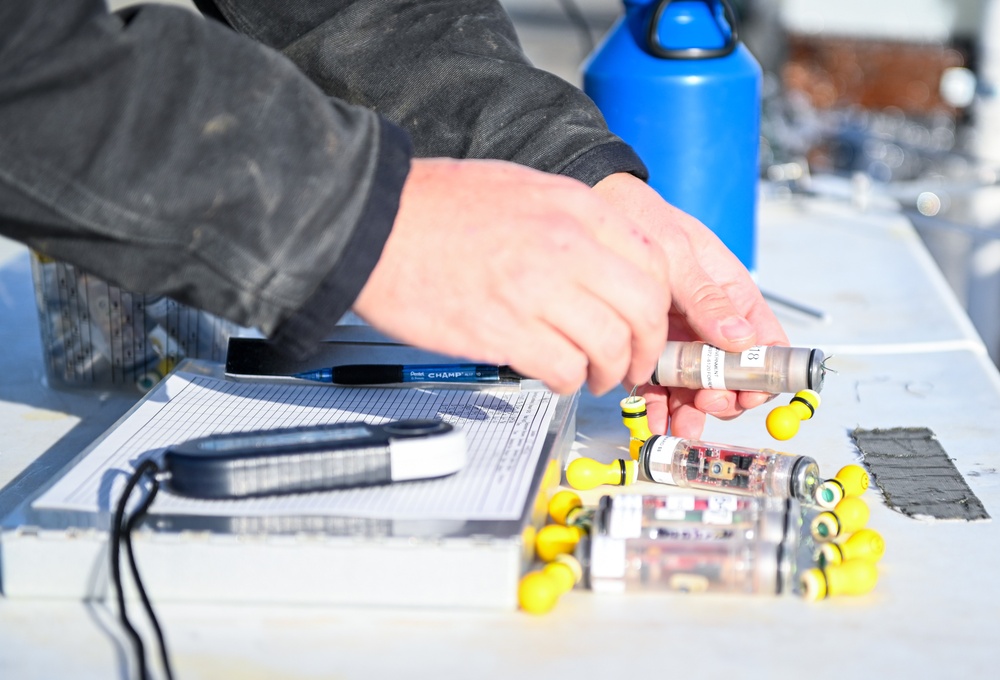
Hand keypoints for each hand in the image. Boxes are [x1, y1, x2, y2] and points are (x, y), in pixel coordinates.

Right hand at [352, 159, 671, 394]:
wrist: (374, 220)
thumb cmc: (436, 205)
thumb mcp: (523, 187)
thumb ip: (573, 221)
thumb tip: (606, 259)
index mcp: (574, 206)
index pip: (654, 261)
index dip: (660, 305)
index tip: (650, 324)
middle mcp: (565, 244)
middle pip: (643, 308)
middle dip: (644, 347)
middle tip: (632, 362)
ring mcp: (536, 287)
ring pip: (609, 344)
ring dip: (608, 371)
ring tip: (592, 375)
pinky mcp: (503, 328)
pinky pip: (563, 367)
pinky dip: (568, 381)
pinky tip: (555, 376)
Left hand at [592, 172, 788, 436]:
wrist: (597, 210)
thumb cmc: (646, 220)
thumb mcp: (679, 253)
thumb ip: (707, 296)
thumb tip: (741, 336)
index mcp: (732, 295)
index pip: (764, 343)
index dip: (764, 374)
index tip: (749, 393)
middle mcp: (710, 321)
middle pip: (731, 373)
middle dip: (722, 396)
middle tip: (705, 403)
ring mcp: (680, 336)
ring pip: (695, 385)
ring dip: (690, 409)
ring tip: (677, 423)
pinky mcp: (647, 346)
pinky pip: (659, 383)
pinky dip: (659, 404)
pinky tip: (654, 418)